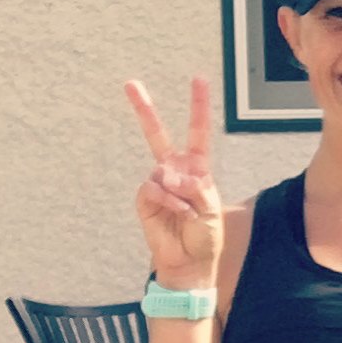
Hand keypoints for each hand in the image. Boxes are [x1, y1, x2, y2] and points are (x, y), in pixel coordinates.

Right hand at [127, 75, 223, 286]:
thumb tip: (171, 175)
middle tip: (130, 83)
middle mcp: (175, 170)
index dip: (198, 106)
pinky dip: (169, 200)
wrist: (190, 263)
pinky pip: (154, 188)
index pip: (197, 132)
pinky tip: (177, 213)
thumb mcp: (211, 208)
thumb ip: (197, 187)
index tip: (198, 79)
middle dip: (144, 109)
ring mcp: (158, 183)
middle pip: (157, 134)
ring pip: (163, 171)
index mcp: (196, 168)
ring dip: (179, 192)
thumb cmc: (205, 236)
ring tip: (188, 212)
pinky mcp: (145, 199)